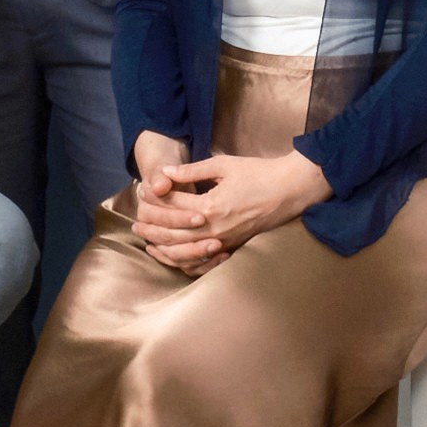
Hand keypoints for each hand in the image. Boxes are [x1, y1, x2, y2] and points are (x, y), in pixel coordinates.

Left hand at [138, 147, 328, 266]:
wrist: (291, 190)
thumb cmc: (259, 173)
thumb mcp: (224, 165)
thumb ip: (192, 171)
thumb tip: (165, 174)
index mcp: (211, 205)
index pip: (172, 205)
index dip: (154, 197)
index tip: (142, 191)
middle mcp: (215, 228)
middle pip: (172, 232)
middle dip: (151, 227)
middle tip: (135, 222)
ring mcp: (224, 240)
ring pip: (184, 251)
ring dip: (162, 246)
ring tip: (146, 240)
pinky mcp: (232, 246)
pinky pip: (200, 260)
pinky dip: (182, 259)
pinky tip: (170, 254)